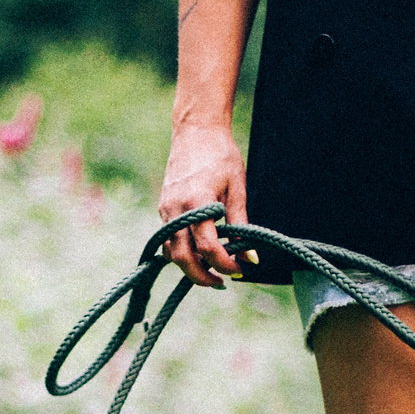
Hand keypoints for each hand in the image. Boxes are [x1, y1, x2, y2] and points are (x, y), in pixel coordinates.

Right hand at [156, 120, 249, 287]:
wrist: (196, 130)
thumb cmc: (221, 155)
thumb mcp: (237, 188)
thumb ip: (241, 224)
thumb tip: (251, 257)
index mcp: (198, 202)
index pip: (208, 247)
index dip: (225, 264)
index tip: (239, 269)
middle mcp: (176, 208)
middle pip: (183, 257)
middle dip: (201, 276)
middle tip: (220, 283)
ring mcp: (166, 208)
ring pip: (171, 251)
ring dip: (189, 266)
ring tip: (211, 270)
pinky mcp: (163, 207)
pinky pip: (169, 238)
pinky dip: (182, 251)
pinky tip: (199, 251)